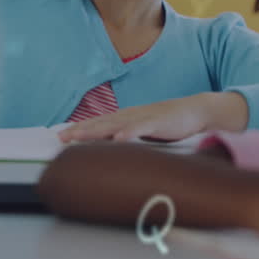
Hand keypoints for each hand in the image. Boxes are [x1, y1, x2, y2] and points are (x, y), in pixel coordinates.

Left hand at [58, 93, 230, 143]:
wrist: (197, 110)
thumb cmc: (171, 122)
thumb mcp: (146, 130)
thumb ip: (131, 136)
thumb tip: (116, 148)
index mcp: (128, 117)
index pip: (99, 122)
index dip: (81, 128)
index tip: (62, 135)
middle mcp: (131, 115)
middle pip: (101, 122)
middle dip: (80, 130)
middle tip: (61, 137)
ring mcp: (143, 117)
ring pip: (114, 124)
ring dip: (95, 130)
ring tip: (77, 136)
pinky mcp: (158, 121)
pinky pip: (140, 128)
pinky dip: (127, 133)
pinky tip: (117, 139)